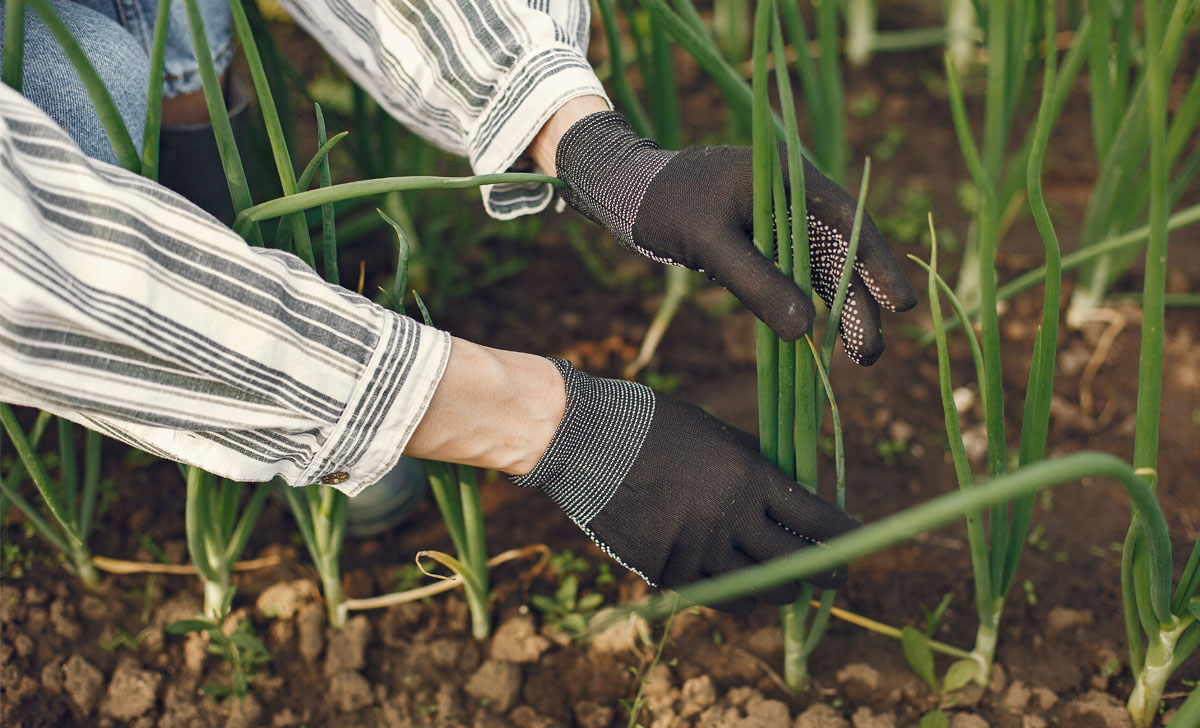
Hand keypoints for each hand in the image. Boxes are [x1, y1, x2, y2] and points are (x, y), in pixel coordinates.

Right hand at [511, 359, 857, 610]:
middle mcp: (731, 518)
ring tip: (783, 586)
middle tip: (833, 578)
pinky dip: (732, 596)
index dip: (845, 539)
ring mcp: (697, 549)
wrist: (587, 440)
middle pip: (796, 565)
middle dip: (823, 575)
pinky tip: (738, 591)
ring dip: (777, 591)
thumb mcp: (717, 435)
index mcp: (749, 477)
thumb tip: (793, 491)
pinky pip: (713, 597)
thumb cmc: (655, 426)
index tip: (857, 546)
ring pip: (758, 590)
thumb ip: (755, 467)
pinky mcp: (664, 570)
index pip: (817, 520)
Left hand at [555, 111, 915, 364]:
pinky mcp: (764, 242)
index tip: (899, 305)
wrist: (629, 192)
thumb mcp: (710, 244)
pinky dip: (810, 304)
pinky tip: (823, 339)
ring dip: (841, 310)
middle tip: (871, 354)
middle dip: (861, 303)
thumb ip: (756, 282)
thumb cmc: (667, 207)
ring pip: (822, 269)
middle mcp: (794, 197)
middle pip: (841, 252)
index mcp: (789, 179)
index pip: (848, 221)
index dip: (877, 264)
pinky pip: (797, 276)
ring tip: (860, 356)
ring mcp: (780, 220)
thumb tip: (806, 330)